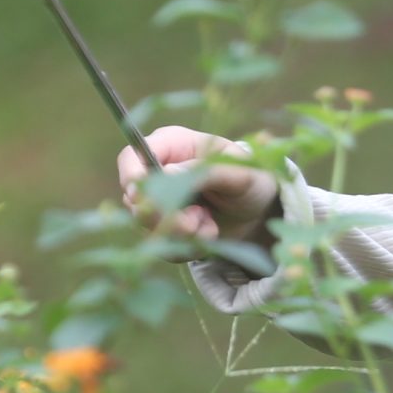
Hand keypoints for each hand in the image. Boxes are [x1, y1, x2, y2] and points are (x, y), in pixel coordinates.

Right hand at [118, 126, 279, 244]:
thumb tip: (166, 173)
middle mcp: (158, 172)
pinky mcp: (166, 229)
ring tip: (209, 225)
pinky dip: (187, 247)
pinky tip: (208, 234)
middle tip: (195, 221)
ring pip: (148, 227)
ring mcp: (159, 202)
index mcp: (171, 145)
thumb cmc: (251, 176)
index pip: (131, 158)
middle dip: (166, 216)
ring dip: (181, 233)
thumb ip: (204, 171)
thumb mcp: (238, 171)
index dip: (133, 179)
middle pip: (135, 199)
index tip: (148, 200)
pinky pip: (163, 247)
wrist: (261, 208)